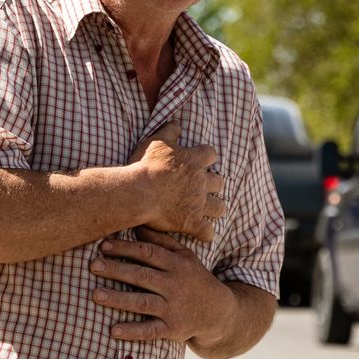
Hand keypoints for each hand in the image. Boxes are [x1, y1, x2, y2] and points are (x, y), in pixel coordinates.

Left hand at [90, 230, 232, 344]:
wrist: (219, 312)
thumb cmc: (194, 279)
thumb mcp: (185, 257)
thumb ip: (162, 242)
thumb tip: (138, 224)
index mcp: (177, 264)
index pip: (148, 253)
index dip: (125, 248)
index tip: (103, 246)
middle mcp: (175, 285)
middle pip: (142, 275)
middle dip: (117, 270)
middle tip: (93, 266)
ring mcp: (174, 308)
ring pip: (143, 302)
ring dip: (118, 299)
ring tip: (95, 295)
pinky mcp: (173, 329)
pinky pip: (150, 331)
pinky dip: (132, 331)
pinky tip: (113, 330)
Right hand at [129, 118, 225, 241]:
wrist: (139, 192)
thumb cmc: (145, 166)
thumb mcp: (156, 141)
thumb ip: (170, 131)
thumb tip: (178, 123)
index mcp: (194, 160)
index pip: (211, 154)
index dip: (206, 158)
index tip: (200, 161)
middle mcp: (201, 182)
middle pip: (219, 182)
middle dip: (214, 184)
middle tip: (204, 187)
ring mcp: (199, 203)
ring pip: (219, 207)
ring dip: (216, 208)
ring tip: (210, 210)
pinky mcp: (192, 222)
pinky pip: (207, 232)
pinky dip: (206, 234)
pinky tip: (203, 234)